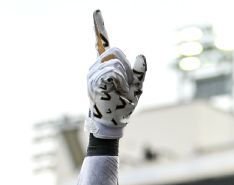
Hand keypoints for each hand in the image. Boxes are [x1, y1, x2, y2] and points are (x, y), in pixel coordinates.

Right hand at [86, 10, 145, 138]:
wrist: (112, 123)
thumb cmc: (123, 106)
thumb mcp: (136, 87)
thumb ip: (139, 72)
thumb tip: (141, 55)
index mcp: (104, 66)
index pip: (101, 44)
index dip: (99, 27)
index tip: (96, 12)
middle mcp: (95, 68)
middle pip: (117, 52)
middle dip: (126, 68)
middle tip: (123, 86)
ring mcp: (93, 74)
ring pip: (116, 64)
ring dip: (123, 79)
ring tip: (118, 92)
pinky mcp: (94, 81)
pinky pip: (114, 72)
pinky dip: (120, 82)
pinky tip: (115, 91)